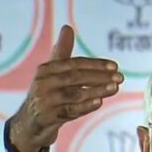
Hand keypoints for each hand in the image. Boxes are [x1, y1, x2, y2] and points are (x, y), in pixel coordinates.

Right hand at [9, 25, 122, 151]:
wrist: (30, 124)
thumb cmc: (47, 95)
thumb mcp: (53, 74)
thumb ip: (62, 52)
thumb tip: (67, 27)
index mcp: (47, 70)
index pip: (74, 64)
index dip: (95, 64)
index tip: (115, 66)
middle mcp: (44, 83)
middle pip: (75, 77)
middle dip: (99, 76)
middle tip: (120, 77)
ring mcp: (44, 100)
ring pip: (74, 94)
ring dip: (96, 91)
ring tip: (114, 88)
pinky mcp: (47, 117)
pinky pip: (69, 111)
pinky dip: (85, 107)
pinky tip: (99, 102)